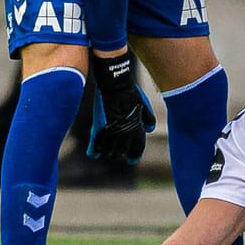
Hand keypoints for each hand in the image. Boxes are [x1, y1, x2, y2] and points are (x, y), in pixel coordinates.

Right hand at [86, 48, 154, 162]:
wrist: (116, 85)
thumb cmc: (130, 93)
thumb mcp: (143, 106)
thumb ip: (148, 118)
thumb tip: (149, 129)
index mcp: (137, 130)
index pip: (136, 150)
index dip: (134, 156)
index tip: (131, 159)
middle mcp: (125, 134)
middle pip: (121, 153)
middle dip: (119, 155)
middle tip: (116, 154)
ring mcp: (112, 132)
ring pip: (108, 152)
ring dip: (107, 154)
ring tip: (105, 153)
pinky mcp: (100, 128)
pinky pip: (97, 146)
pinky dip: (96, 150)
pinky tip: (95, 153)